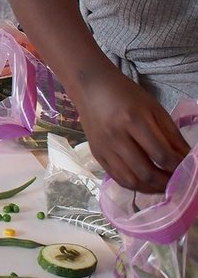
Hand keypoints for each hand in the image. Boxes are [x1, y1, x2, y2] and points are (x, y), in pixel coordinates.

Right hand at [75, 70, 189, 192]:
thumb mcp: (155, 109)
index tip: (190, 171)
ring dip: (150, 189)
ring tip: (164, 187)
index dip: (179, 167)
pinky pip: (117, 177)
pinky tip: (146, 183)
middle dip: (167, 183)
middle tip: (179, 184)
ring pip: (130, 180)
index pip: (161, 154)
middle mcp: (116, 137)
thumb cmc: (126, 95)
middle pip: (145, 172)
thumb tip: (186, 160)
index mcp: (133, 120)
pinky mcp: (96, 154)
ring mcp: (103, 148)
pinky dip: (134, 185)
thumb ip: (172, 135)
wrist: (90, 88)